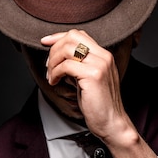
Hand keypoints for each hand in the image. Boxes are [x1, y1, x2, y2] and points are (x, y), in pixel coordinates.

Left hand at [41, 29, 157, 157]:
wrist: (111, 123)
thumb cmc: (98, 105)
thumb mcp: (87, 79)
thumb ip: (78, 64)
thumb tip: (57, 54)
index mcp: (104, 55)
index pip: (79, 34)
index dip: (59, 36)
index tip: (45, 43)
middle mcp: (104, 56)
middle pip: (72, 37)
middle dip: (54, 49)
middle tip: (48, 67)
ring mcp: (100, 65)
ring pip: (67, 49)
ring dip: (53, 62)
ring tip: (51, 76)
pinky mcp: (94, 75)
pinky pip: (66, 66)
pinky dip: (55, 73)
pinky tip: (54, 82)